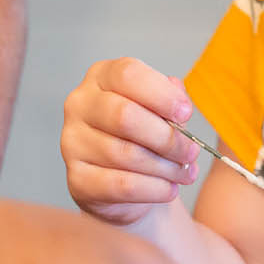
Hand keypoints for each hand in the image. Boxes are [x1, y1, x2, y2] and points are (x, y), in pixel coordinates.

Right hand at [62, 57, 200, 226]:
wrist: (123, 182)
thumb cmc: (145, 134)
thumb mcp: (161, 108)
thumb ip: (172, 98)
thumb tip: (180, 102)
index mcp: (101, 76)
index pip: (128, 74)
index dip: (161, 94)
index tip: (186, 113)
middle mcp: (80, 105)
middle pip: (124, 115)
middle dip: (166, 137)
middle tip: (191, 151)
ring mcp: (72, 142)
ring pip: (126, 154)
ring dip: (165, 167)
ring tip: (185, 172)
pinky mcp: (76, 179)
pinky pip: (120, 185)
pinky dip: (153, 189)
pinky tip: (170, 189)